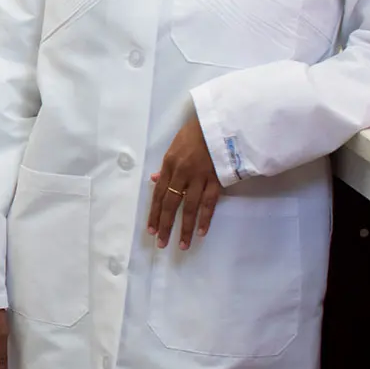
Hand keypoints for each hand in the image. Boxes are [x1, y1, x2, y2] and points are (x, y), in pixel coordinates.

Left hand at [148, 108, 222, 250]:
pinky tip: (202, 232)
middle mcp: (181, 173)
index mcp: (168, 164)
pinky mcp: (217, 179)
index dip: (154, 213)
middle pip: (171, 203)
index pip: (158, 194)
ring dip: (186, 228)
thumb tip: (154, 181)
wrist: (219, 123)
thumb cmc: (195, 133)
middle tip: (161, 244)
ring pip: (190, 207)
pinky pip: (210, 202)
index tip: (150, 230)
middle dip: (165, 225)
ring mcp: (199, 177)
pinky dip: (205, 218)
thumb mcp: (174, 147)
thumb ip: (166, 167)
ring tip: (182, 245)